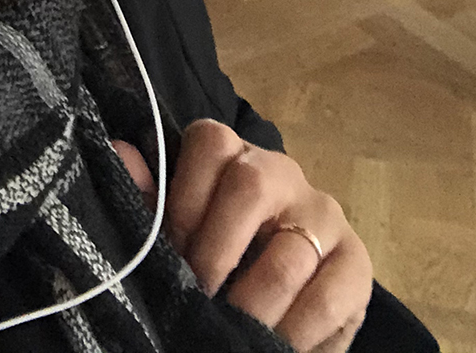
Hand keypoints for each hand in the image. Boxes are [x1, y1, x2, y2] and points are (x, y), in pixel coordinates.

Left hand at [114, 121, 370, 352]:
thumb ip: (149, 196)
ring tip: (232, 332)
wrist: (282, 293)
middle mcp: (282, 172)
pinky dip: (297, 330)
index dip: (184, 200)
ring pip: (290, 251)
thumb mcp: (179, 227)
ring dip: (254, 304)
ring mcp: (323, 215)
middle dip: (216, 250)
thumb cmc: (215, 251)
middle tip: (199, 295)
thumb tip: (119, 151)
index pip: (210, 144)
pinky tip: (275, 347)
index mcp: (233, 153)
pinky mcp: (356, 263)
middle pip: (251, 185)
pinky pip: (330, 295)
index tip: (171, 253)